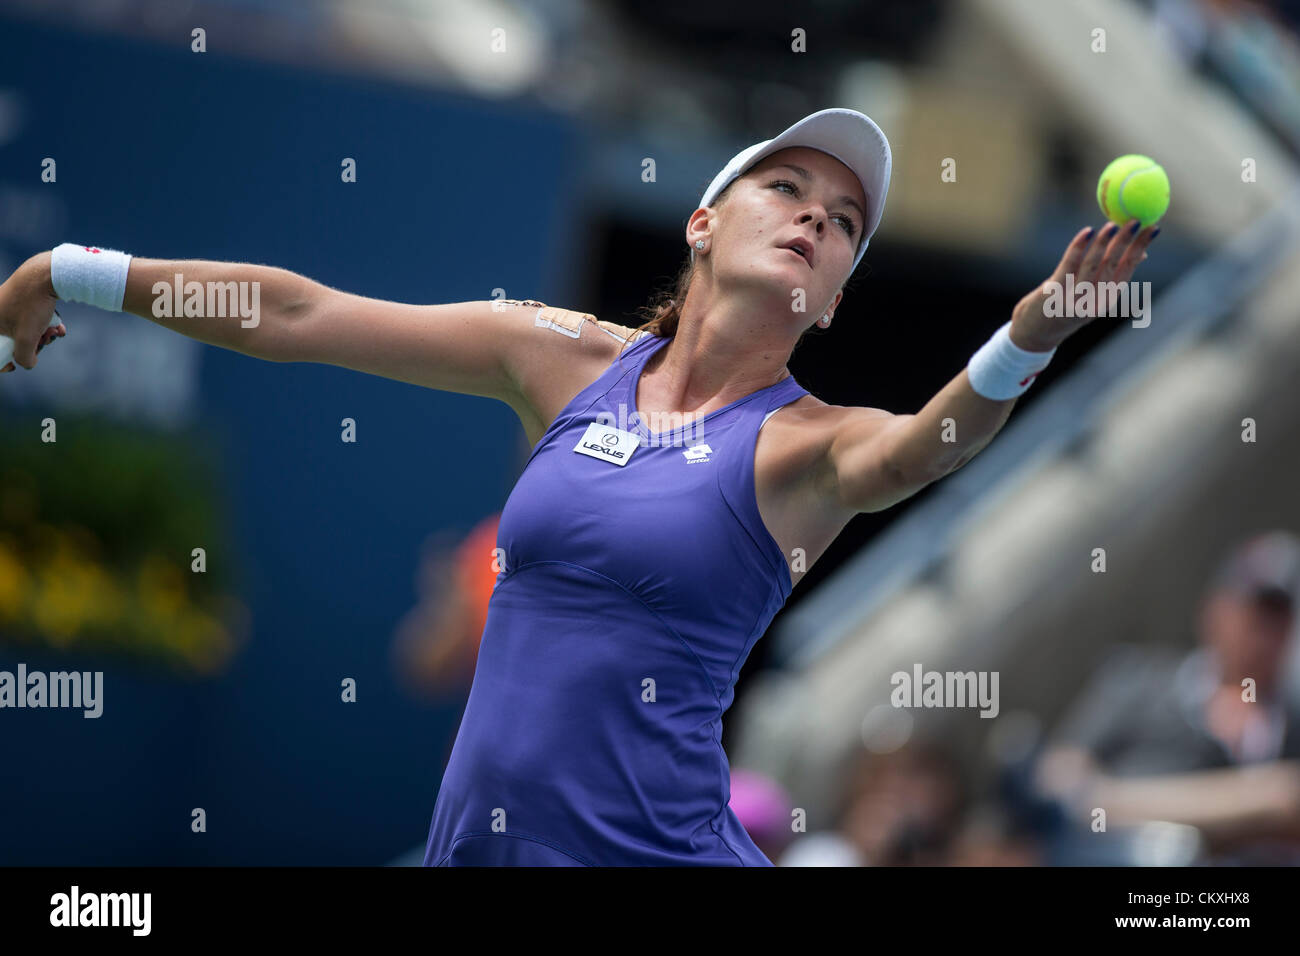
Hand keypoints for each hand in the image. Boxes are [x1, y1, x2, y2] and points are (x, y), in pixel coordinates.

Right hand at [0, 252, 63, 372]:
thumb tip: (26, 363)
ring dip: (41, 334)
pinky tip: (58, 326)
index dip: (0, 361)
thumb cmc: (32, 305)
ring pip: (25, 328)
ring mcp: (9, 301)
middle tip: (45, 342)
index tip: (12, 367)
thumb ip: (24, 357)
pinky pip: (32, 316)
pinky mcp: (24, 296)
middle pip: (11, 338)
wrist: (47, 274)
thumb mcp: (26, 338)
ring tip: (54, 331)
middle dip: (31, 344)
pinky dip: (44, 323)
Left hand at [1009, 221, 1157, 352]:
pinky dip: (1078, 248)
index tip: (1152, 228)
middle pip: (1113, 266)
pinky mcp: (1055, 291)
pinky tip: (1087, 232)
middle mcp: (1094, 299)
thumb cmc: (1068, 307)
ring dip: (1104, 243)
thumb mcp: (1095, 295)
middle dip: (1127, 242)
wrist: (1036, 333)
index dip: (1141, 248)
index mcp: (1107, 298)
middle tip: (1136, 221)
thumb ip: (1113, 274)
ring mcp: (1074, 297)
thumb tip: (1142, 254)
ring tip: (1113, 224)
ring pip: (1092, 265)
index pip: (1128, 268)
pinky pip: (1069, 265)